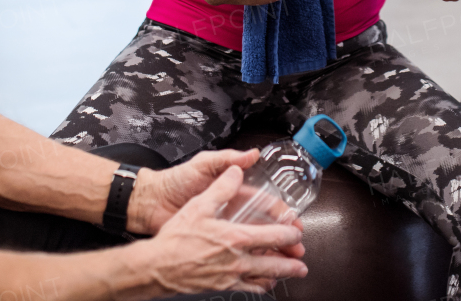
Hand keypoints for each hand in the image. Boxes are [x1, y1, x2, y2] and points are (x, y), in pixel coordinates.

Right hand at [129, 166, 307, 296]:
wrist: (158, 267)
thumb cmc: (176, 239)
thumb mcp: (199, 206)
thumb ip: (221, 188)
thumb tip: (236, 172)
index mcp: (236, 238)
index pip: (274, 237)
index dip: (290, 235)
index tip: (297, 231)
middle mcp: (238, 260)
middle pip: (275, 264)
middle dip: (293, 263)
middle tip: (302, 262)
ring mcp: (231, 276)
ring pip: (264, 279)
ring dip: (281, 276)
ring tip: (291, 274)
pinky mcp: (222, 286)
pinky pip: (248, 289)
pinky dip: (260, 286)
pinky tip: (263, 283)